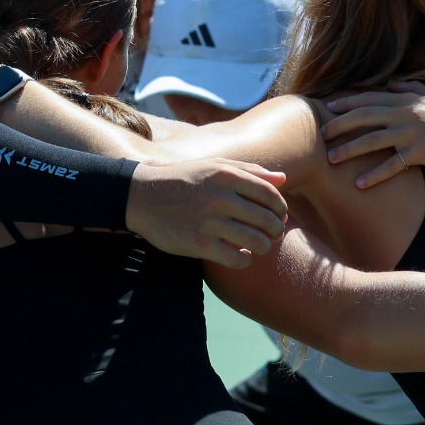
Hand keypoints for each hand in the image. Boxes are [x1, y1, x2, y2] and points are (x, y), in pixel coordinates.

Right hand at [125, 158, 288, 269]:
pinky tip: (240, 255)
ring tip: (259, 246)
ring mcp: (209, 222)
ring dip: (264, 247)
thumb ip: (250, 171)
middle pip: (267, 220)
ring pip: (257, 242)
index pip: (271, 195)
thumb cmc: (182, 179)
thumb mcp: (214, 165)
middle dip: (276, 230)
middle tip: (271, 234)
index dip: (281, 209)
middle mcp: (220, 197)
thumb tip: (283, 180)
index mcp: (226, 175)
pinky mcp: (199, 244)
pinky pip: (237, 259)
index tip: (278, 216)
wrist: (141, 195)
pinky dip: (244, 260)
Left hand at [321, 84, 424, 187]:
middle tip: (322, 133)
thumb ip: (409, 86)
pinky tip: (358, 184)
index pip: (370, 98)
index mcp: (405, 99)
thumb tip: (390, 82)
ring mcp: (409, 134)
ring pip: (372, 140)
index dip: (348, 103)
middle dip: (340, 124)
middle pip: (364, 117)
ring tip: (331, 158)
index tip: (329, 107)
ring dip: (349, 149)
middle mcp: (403, 114)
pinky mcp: (417, 153)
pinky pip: (391, 166)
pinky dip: (373, 175)